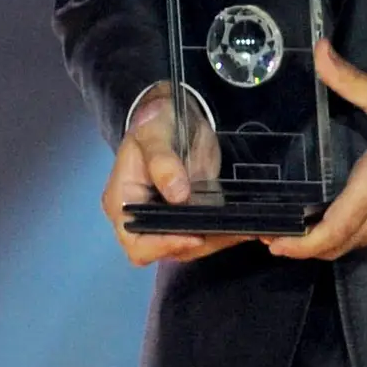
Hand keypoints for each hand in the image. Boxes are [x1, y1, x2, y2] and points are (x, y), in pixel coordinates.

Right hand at [103, 82, 254, 265]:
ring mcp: (165, 219)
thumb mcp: (154, 134)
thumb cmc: (155, 122)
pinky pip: (205, 234)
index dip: (162, 246)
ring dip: (216, 240)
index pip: (136, 241)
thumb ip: (163, 162)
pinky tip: (243, 224)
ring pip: (189, 246)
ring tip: (242, 228)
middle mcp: (141, 217)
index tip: (194, 236)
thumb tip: (177, 195)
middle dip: (198, 243)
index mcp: (122, 202)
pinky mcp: (188, 215)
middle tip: (229, 230)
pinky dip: (223, 233)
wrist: (173, 115)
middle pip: (165, 250)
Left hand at [263, 41, 366, 259]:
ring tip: (306, 227)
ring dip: (334, 240)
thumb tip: (317, 50)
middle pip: (343, 242)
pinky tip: (347, 220)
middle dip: (308, 244)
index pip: (338, 226)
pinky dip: (360, 235)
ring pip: (361, 244)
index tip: (274, 242)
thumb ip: (348, 80)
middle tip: (276, 234)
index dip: (304, 244)